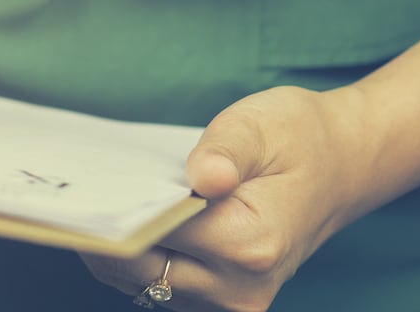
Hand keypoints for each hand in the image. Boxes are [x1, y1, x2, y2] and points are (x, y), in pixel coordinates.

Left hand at [82, 85, 370, 310]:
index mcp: (250, 244)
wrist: (344, 166)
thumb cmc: (299, 139)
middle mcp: (239, 288)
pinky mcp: (219, 302)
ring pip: (140, 282)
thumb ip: (225, 151)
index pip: (157, 233)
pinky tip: (130, 216)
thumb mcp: (261, 125)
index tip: (85, 184)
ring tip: (102, 198)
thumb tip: (201, 178)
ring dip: (118, 245)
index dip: (119, 208)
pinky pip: (157, 285)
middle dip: (108, 230)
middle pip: (140, 268)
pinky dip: (138, 254)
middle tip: (76, 189)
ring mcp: (230, 303)